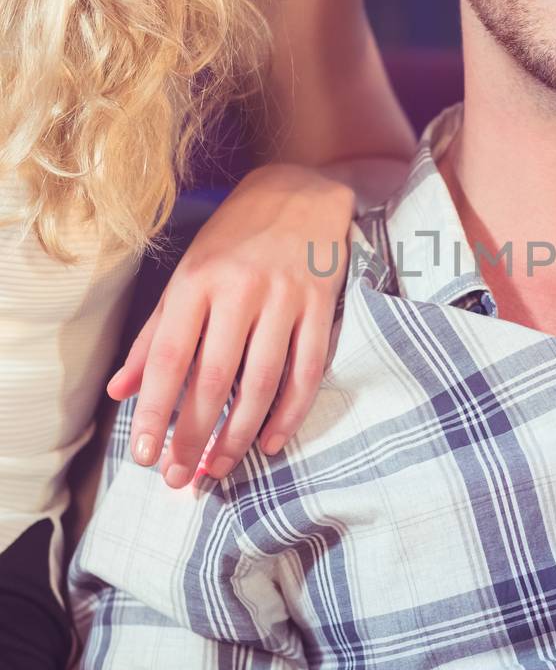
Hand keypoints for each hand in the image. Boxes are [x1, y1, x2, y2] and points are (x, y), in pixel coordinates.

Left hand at [106, 164, 354, 486]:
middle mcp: (240, 289)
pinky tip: (270, 442)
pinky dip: (290, 413)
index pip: (170, 357)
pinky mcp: (322, 306)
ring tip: (220, 468)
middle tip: (181, 477)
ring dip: (240, 434)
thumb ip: (154, 335)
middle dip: (194, 436)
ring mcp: (285, 298)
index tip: (144, 455)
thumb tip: (120, 390)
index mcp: (197, 280)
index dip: (155, 411)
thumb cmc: (234, 238)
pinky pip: (308, 371)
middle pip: (215, 379)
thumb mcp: (186, 274)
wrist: (300, 191)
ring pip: (262, 382)